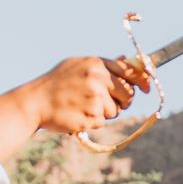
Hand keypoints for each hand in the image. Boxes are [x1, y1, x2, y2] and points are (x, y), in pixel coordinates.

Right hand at [33, 54, 149, 133]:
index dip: (142, 80)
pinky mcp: (91, 116)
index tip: (147, 87)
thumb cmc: (57, 83)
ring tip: (83, 106)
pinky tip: (78, 114)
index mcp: (95, 64)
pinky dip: (93, 121)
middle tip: (105, 102)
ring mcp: (95, 98)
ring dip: (104, 112)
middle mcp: (97, 78)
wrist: (34, 102)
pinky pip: (102, 122)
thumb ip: (103, 66)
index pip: (129, 71)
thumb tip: (127, 61)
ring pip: (116, 110)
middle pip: (128, 93)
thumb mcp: (77, 66)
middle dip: (122, 100)